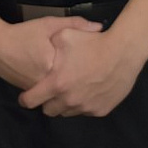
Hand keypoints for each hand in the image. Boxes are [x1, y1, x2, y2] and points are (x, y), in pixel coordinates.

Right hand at [0, 15, 100, 90]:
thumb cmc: (23, 34)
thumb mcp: (48, 24)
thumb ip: (74, 25)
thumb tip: (99, 28)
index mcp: (53, 66)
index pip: (80, 72)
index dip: (90, 66)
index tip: (96, 62)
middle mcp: (45, 83)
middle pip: (72, 87)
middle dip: (81, 83)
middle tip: (91, 75)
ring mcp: (37, 90)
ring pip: (60, 94)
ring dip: (69, 89)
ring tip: (78, 79)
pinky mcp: (30, 92)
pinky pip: (49, 95)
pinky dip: (55, 90)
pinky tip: (60, 80)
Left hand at [17, 25, 146, 117]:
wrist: (123, 53)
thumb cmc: (92, 43)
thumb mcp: (64, 35)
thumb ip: (49, 44)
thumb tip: (41, 48)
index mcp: (57, 84)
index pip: (31, 100)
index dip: (25, 99)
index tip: (25, 97)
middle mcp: (70, 100)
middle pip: (49, 111)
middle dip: (47, 102)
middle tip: (52, 91)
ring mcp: (86, 107)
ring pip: (68, 112)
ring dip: (65, 103)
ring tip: (71, 89)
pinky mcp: (100, 111)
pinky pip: (85, 111)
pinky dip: (83, 104)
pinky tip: (87, 90)